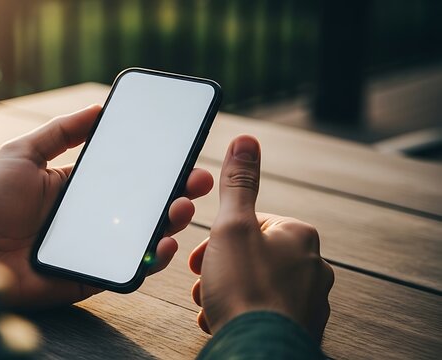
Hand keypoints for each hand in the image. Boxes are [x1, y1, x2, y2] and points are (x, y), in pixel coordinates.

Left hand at [0, 105, 213, 308]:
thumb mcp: (22, 154)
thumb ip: (60, 132)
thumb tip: (99, 108)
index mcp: (80, 188)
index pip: (127, 176)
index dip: (156, 166)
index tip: (181, 152)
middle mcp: (93, 217)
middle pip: (144, 205)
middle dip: (177, 192)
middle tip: (198, 180)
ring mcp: (96, 247)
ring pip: (145, 236)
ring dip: (172, 222)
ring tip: (183, 207)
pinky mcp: (94, 275)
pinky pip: (131, 269)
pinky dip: (153, 259)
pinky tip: (165, 242)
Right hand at [188, 135, 333, 341]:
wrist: (258, 350)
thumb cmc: (245, 289)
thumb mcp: (232, 226)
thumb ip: (238, 184)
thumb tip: (247, 141)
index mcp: (300, 237)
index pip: (253, 223)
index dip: (220, 236)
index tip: (202, 253)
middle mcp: (312, 267)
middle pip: (253, 255)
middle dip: (221, 267)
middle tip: (203, 280)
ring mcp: (308, 301)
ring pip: (257, 286)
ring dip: (227, 292)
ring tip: (211, 304)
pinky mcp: (299, 329)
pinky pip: (264, 313)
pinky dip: (242, 314)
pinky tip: (224, 321)